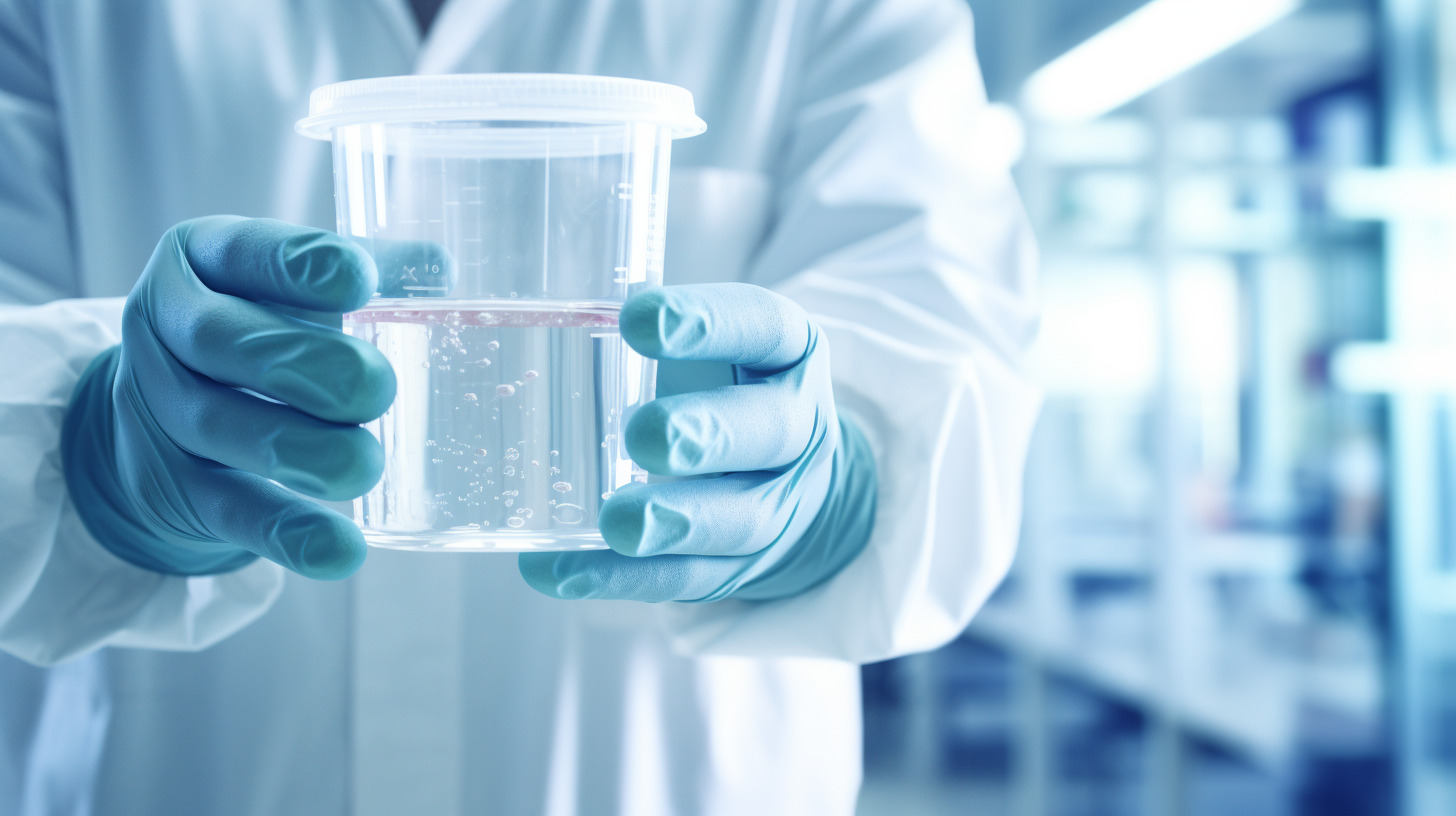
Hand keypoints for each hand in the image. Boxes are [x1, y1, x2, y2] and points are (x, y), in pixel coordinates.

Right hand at [60, 216, 395, 577]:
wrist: (156, 416)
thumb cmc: (255, 328)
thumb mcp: (291, 288)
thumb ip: (368, 271)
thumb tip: (441, 268)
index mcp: (202, 260)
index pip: (242, 252)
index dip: (296, 266)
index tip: (358, 279)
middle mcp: (166, 327)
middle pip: (222, 341)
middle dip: (303, 363)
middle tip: (378, 387)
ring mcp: (164, 411)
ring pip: (221, 427)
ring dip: (299, 449)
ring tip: (366, 464)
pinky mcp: (175, 488)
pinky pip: (229, 512)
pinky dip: (288, 533)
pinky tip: (341, 550)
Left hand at [519, 283, 877, 601]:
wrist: (785, 476)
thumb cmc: (707, 383)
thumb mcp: (696, 338)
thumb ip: (613, 309)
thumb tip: (442, 267)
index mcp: (781, 352)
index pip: (762, 326)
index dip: (709, 322)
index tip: (635, 318)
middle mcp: (791, 425)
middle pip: (767, 432)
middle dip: (706, 434)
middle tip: (643, 434)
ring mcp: (774, 501)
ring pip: (738, 517)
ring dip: (675, 521)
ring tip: (617, 523)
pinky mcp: (739, 565)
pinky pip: (688, 578)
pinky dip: (623, 580)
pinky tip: (560, 571)